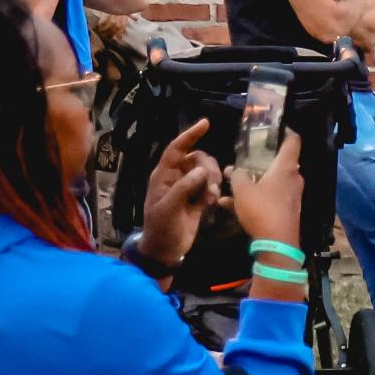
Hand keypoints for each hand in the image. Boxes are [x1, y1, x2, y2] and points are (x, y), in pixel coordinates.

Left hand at [135, 120, 222, 272]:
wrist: (165, 250)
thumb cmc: (161, 228)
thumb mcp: (168, 208)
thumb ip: (183, 188)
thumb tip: (200, 170)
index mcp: (163, 175)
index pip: (177, 149)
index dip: (190, 135)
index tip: (206, 123)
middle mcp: (176, 178)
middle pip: (198, 159)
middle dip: (208, 168)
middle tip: (212, 185)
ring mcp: (188, 188)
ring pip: (207, 172)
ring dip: (214, 181)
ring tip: (211, 198)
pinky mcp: (198, 199)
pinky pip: (211, 187)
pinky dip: (214, 192)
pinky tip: (212, 204)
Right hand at [231, 125, 306, 249]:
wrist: (277, 243)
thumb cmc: (261, 209)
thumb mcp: (242, 189)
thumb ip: (237, 175)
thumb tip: (233, 169)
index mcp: (286, 168)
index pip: (293, 141)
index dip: (285, 131)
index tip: (273, 127)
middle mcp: (293, 178)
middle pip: (279, 162)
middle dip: (260, 159)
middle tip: (243, 157)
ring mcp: (292, 195)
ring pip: (270, 181)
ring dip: (252, 180)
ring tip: (229, 182)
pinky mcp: (287, 209)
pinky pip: (268, 197)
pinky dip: (253, 197)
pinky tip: (228, 204)